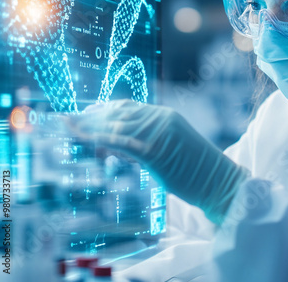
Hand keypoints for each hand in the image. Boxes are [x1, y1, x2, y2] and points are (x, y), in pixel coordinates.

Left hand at [69, 100, 248, 224]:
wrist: (218, 181)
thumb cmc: (197, 170)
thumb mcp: (172, 149)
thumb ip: (149, 142)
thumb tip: (123, 146)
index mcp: (166, 116)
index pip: (128, 107)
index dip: (104, 108)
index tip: (85, 113)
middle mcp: (161, 118)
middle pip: (118, 113)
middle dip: (91, 116)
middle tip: (69, 119)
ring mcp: (159, 133)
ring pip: (117, 125)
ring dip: (90, 126)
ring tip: (70, 127)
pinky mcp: (155, 151)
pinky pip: (122, 142)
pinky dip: (100, 138)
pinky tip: (85, 138)